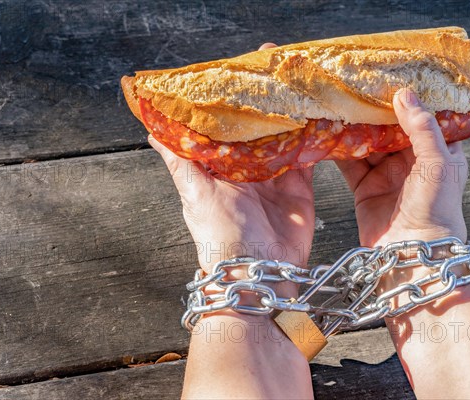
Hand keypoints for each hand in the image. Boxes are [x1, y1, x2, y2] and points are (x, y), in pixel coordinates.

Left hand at [149, 44, 314, 299]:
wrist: (259, 273)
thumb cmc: (221, 234)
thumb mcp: (196, 192)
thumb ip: (180, 160)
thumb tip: (151, 129)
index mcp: (220, 164)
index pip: (225, 122)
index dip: (231, 97)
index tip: (238, 67)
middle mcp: (247, 166)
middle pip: (257, 124)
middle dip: (265, 96)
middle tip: (274, 64)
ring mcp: (275, 174)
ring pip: (284, 134)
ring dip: (290, 110)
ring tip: (298, 80)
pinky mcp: (300, 186)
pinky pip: (307, 155)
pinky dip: (313, 136)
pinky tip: (318, 114)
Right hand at [336, 88, 467, 248]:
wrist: (413, 256)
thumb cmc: (437, 210)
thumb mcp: (438, 162)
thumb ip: (422, 127)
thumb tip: (404, 93)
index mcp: (439, 152)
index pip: (425, 117)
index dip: (410, 99)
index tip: (393, 77)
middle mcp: (413, 162)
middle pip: (391, 128)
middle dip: (375, 110)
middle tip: (358, 86)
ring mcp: (387, 176)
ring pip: (368, 144)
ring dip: (355, 128)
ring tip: (340, 105)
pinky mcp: (365, 190)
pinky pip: (351, 164)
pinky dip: (340, 150)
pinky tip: (329, 134)